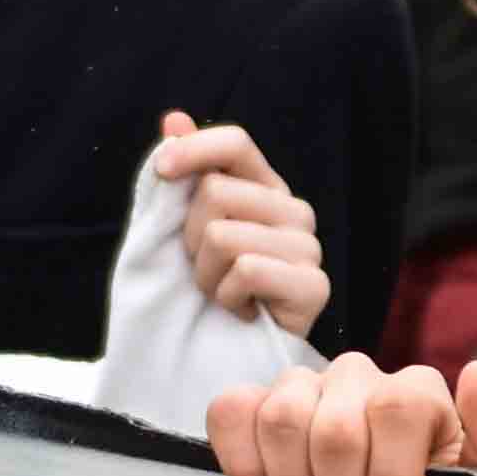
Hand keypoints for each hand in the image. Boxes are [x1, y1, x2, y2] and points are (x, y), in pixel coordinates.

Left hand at [153, 111, 328, 336]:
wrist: (227, 356)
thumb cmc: (205, 289)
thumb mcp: (181, 228)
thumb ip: (182, 175)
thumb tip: (174, 119)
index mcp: (266, 187)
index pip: (236, 143)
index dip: (194, 150)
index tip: (161, 172)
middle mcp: (295, 210)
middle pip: (216, 192)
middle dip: (189, 236)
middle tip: (205, 268)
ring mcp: (310, 248)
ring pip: (224, 235)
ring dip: (205, 274)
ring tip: (221, 293)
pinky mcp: (314, 286)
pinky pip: (246, 270)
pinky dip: (227, 298)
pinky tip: (242, 311)